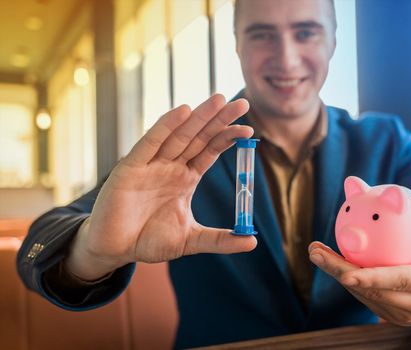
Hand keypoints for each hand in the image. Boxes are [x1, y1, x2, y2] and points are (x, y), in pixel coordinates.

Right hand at [66, 94, 256, 279]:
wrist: (115, 250)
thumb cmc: (148, 240)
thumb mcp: (191, 240)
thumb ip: (219, 240)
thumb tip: (252, 242)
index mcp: (185, 178)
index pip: (210, 151)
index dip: (228, 138)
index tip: (248, 130)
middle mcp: (170, 166)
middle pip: (199, 137)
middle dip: (219, 119)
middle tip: (241, 103)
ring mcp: (151, 164)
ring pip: (179, 135)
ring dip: (198, 117)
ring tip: (219, 99)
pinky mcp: (130, 167)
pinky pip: (150, 143)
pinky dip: (166, 126)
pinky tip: (183, 111)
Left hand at [309, 190, 410, 325]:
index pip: (401, 280)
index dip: (373, 277)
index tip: (346, 270)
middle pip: (373, 291)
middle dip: (340, 273)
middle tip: (316, 252)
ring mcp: (402, 315)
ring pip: (363, 295)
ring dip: (336, 273)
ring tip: (315, 252)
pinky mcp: (389, 317)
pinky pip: (363, 296)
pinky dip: (345, 277)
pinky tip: (327, 259)